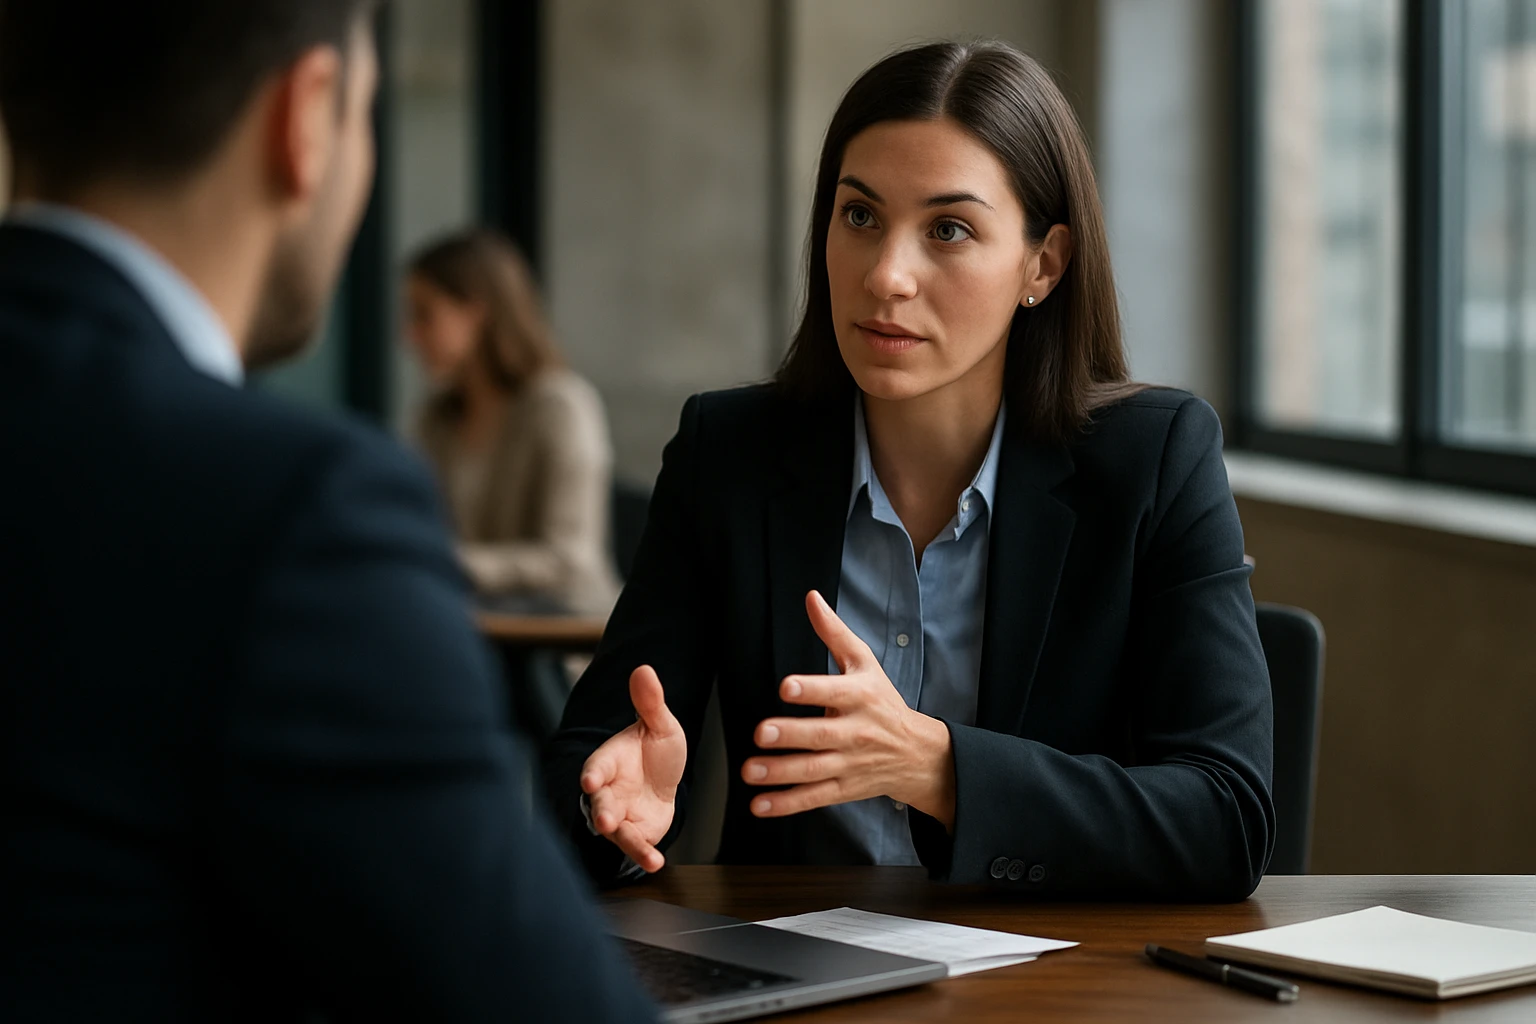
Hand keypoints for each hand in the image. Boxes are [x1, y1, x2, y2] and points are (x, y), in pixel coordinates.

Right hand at [580, 665, 686, 871]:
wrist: (664, 781)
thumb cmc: (654, 751)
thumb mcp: (660, 725)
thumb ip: (650, 703)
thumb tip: (644, 669)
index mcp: (611, 760)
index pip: (598, 765)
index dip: (594, 772)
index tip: (590, 778)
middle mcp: (609, 790)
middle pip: (600, 801)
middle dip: (601, 811)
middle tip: (605, 820)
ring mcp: (619, 814)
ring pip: (614, 827)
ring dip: (619, 836)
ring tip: (631, 844)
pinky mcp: (634, 834)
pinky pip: (636, 845)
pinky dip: (643, 854)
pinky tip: (654, 862)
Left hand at [742, 591, 955, 827]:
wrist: (917, 753)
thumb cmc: (882, 701)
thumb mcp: (864, 663)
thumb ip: (834, 633)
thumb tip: (811, 598)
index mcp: (860, 696)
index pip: (834, 691)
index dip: (811, 689)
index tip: (786, 687)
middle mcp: (855, 731)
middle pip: (821, 735)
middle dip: (791, 735)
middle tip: (761, 732)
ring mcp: (849, 763)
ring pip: (814, 770)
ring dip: (780, 772)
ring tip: (749, 770)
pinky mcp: (843, 789)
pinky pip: (813, 798)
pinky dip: (786, 803)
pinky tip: (759, 805)